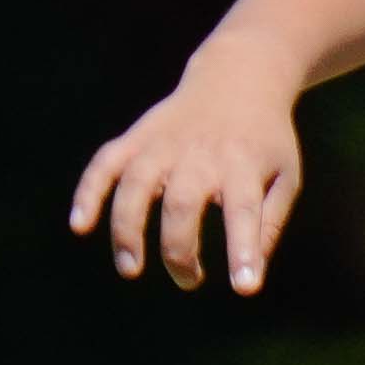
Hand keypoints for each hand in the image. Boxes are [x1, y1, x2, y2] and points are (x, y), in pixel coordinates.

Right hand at [70, 57, 308, 293]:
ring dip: (127, 229)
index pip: (244, 211)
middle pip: (181, 203)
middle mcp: (201, 153)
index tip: (245, 287)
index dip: (243, 250)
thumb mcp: (285, 175)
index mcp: (244, 163)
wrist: (238, 77)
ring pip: (136, 185)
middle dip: (179, 250)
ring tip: (130, 269)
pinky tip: (79, 225)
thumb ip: (270, 222)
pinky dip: (89, 192)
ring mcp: (163, 143)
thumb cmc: (265, 139)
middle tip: (188, 281)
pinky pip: (105, 163)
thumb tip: (250, 273)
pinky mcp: (137, 137)